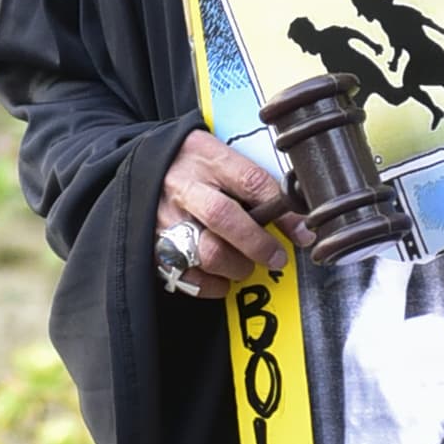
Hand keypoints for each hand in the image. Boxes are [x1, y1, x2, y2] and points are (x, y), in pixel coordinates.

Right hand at [156, 129, 308, 298]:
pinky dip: (214, 284)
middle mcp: (184, 188)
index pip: (251, 182)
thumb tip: (298, 222)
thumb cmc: (192, 166)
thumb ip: (255, 185)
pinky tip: (222, 276)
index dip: (282, 211)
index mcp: (206, 158)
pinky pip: (189, 277)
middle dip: (258, 244)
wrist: (141, 169)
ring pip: (207, 252)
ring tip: (245, 265)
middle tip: (276, 257)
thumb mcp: (222, 158)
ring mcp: (166, 218)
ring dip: (237, 267)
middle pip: (224, 218)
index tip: (302, 232)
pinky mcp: (155, 247)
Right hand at [328, 257, 443, 443]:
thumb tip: (437, 323)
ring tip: (428, 430)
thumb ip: (404, 349)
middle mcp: (370, 354)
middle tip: (428, 407)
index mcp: (364, 342)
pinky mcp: (406, 413)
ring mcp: (386, 382)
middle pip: (441, 333)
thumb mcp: (387, 387)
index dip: (399, 250)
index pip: (385, 283)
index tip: (400, 210)